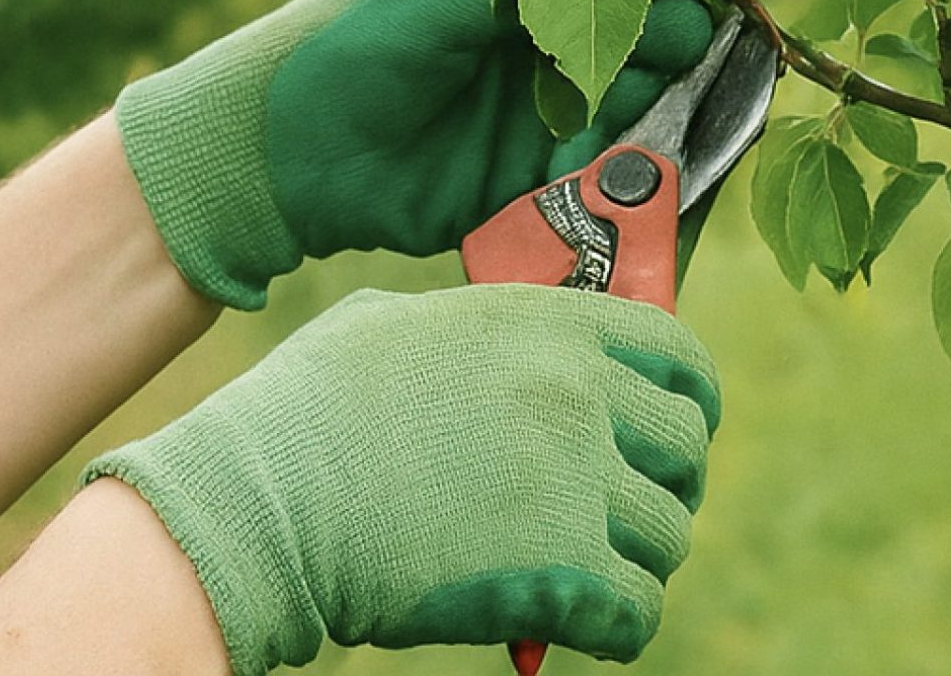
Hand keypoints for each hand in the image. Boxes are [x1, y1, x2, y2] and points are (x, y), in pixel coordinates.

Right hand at [82, 284, 720, 672]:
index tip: (681, 424)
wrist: (259, 506)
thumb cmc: (311, 411)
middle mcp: (579, 393)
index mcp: (549, 325)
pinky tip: (582, 623)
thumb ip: (480, 326)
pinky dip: (620, 625)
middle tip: (630, 505)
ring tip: (596, 567)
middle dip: (668, 480)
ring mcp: (576, 481)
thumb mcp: (400, 325)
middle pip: (688, 446)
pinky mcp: (560, 572)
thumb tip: (514, 347)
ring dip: (640, 557)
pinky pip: (640, 611)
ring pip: (671, 534)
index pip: (679, 353)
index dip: (692, 395)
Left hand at [117, 0, 711, 307]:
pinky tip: (622, 181)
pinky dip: (615, 184)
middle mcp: (539, 47)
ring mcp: (534, 119)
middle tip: (694, 74)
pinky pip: (592, 184)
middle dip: (671, 61)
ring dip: (650, 126)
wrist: (275, 159)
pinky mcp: (524, 186)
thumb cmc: (350, 46)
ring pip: (627, 118)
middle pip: (638, 49)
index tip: (702, 7)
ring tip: (657, 133)